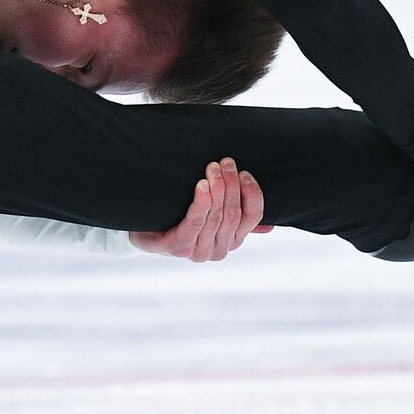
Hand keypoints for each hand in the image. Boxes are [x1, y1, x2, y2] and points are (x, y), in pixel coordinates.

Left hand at [129, 157, 274, 260]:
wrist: (144, 231)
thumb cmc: (181, 218)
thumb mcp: (212, 217)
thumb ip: (238, 220)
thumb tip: (268, 227)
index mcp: (233, 240)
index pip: (253, 216)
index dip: (252, 194)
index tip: (244, 172)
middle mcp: (220, 249)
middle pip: (233, 213)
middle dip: (231, 184)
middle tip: (225, 162)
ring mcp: (200, 252)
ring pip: (216, 215)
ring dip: (217, 188)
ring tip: (212, 167)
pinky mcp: (180, 248)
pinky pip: (196, 222)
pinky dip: (201, 202)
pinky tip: (202, 185)